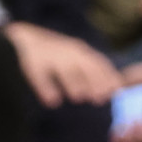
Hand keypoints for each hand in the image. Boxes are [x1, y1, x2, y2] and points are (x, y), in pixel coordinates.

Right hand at [2, 22, 123, 107]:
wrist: (23, 40)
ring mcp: (50, 58)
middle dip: (93, 81)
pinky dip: (46, 88)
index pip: (98, 64)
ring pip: (64, 70)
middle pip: (84, 66)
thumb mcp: (76, 58)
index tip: (116, 91)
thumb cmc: (55, 55)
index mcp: (80, 52)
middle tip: (100, 98)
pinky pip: (40, 77)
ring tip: (79, 97)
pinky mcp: (33, 65)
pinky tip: (52, 102)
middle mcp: (68, 53)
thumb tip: (117, 89)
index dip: (107, 77)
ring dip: (72, 82)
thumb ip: (94, 73)